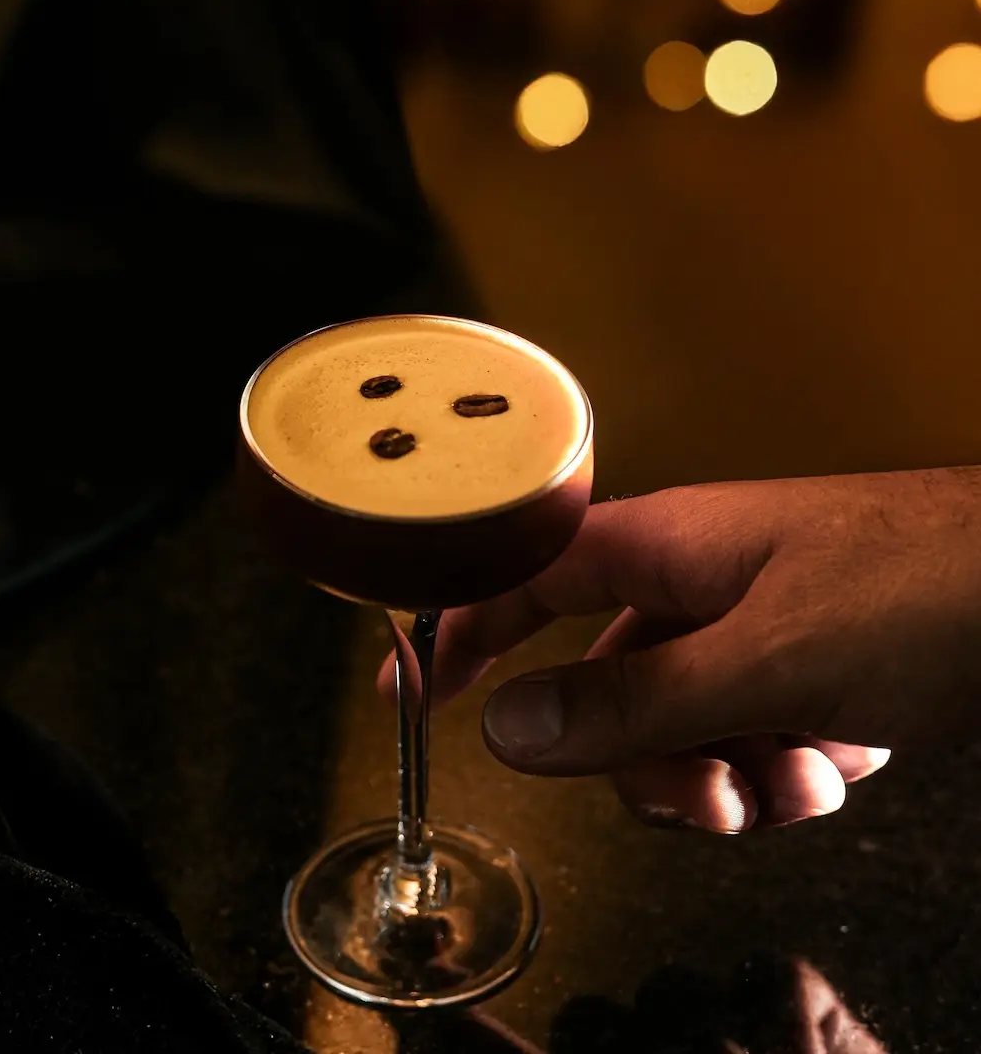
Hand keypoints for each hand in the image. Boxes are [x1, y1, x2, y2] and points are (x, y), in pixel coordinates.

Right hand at [379, 468, 980, 831]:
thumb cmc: (930, 584)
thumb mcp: (769, 661)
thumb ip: (634, 702)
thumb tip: (511, 727)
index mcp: (665, 549)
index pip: (522, 578)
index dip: (460, 628)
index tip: (415, 690)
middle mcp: (696, 585)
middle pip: (606, 685)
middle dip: (646, 760)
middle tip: (706, 795)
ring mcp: (751, 625)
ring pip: (680, 724)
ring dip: (729, 773)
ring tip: (805, 772)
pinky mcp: (804, 664)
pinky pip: (747, 734)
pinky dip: (786, 767)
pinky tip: (844, 755)